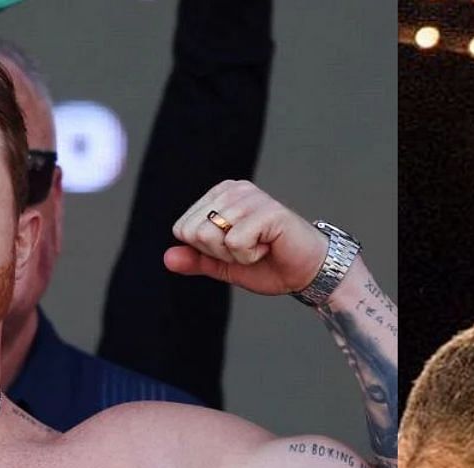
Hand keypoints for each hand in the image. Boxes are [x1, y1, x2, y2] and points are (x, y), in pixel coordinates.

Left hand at [165, 180, 328, 297]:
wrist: (307, 273)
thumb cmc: (270, 264)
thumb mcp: (224, 265)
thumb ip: (197, 259)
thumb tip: (167, 258)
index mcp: (220, 195)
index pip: (182, 229)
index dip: (207, 251)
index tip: (235, 249)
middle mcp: (233, 189)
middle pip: (193, 232)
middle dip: (219, 253)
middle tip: (248, 250)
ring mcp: (251, 196)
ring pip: (212, 238)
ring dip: (236, 256)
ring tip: (260, 247)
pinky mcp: (267, 210)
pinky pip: (235, 243)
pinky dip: (250, 256)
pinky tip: (269, 246)